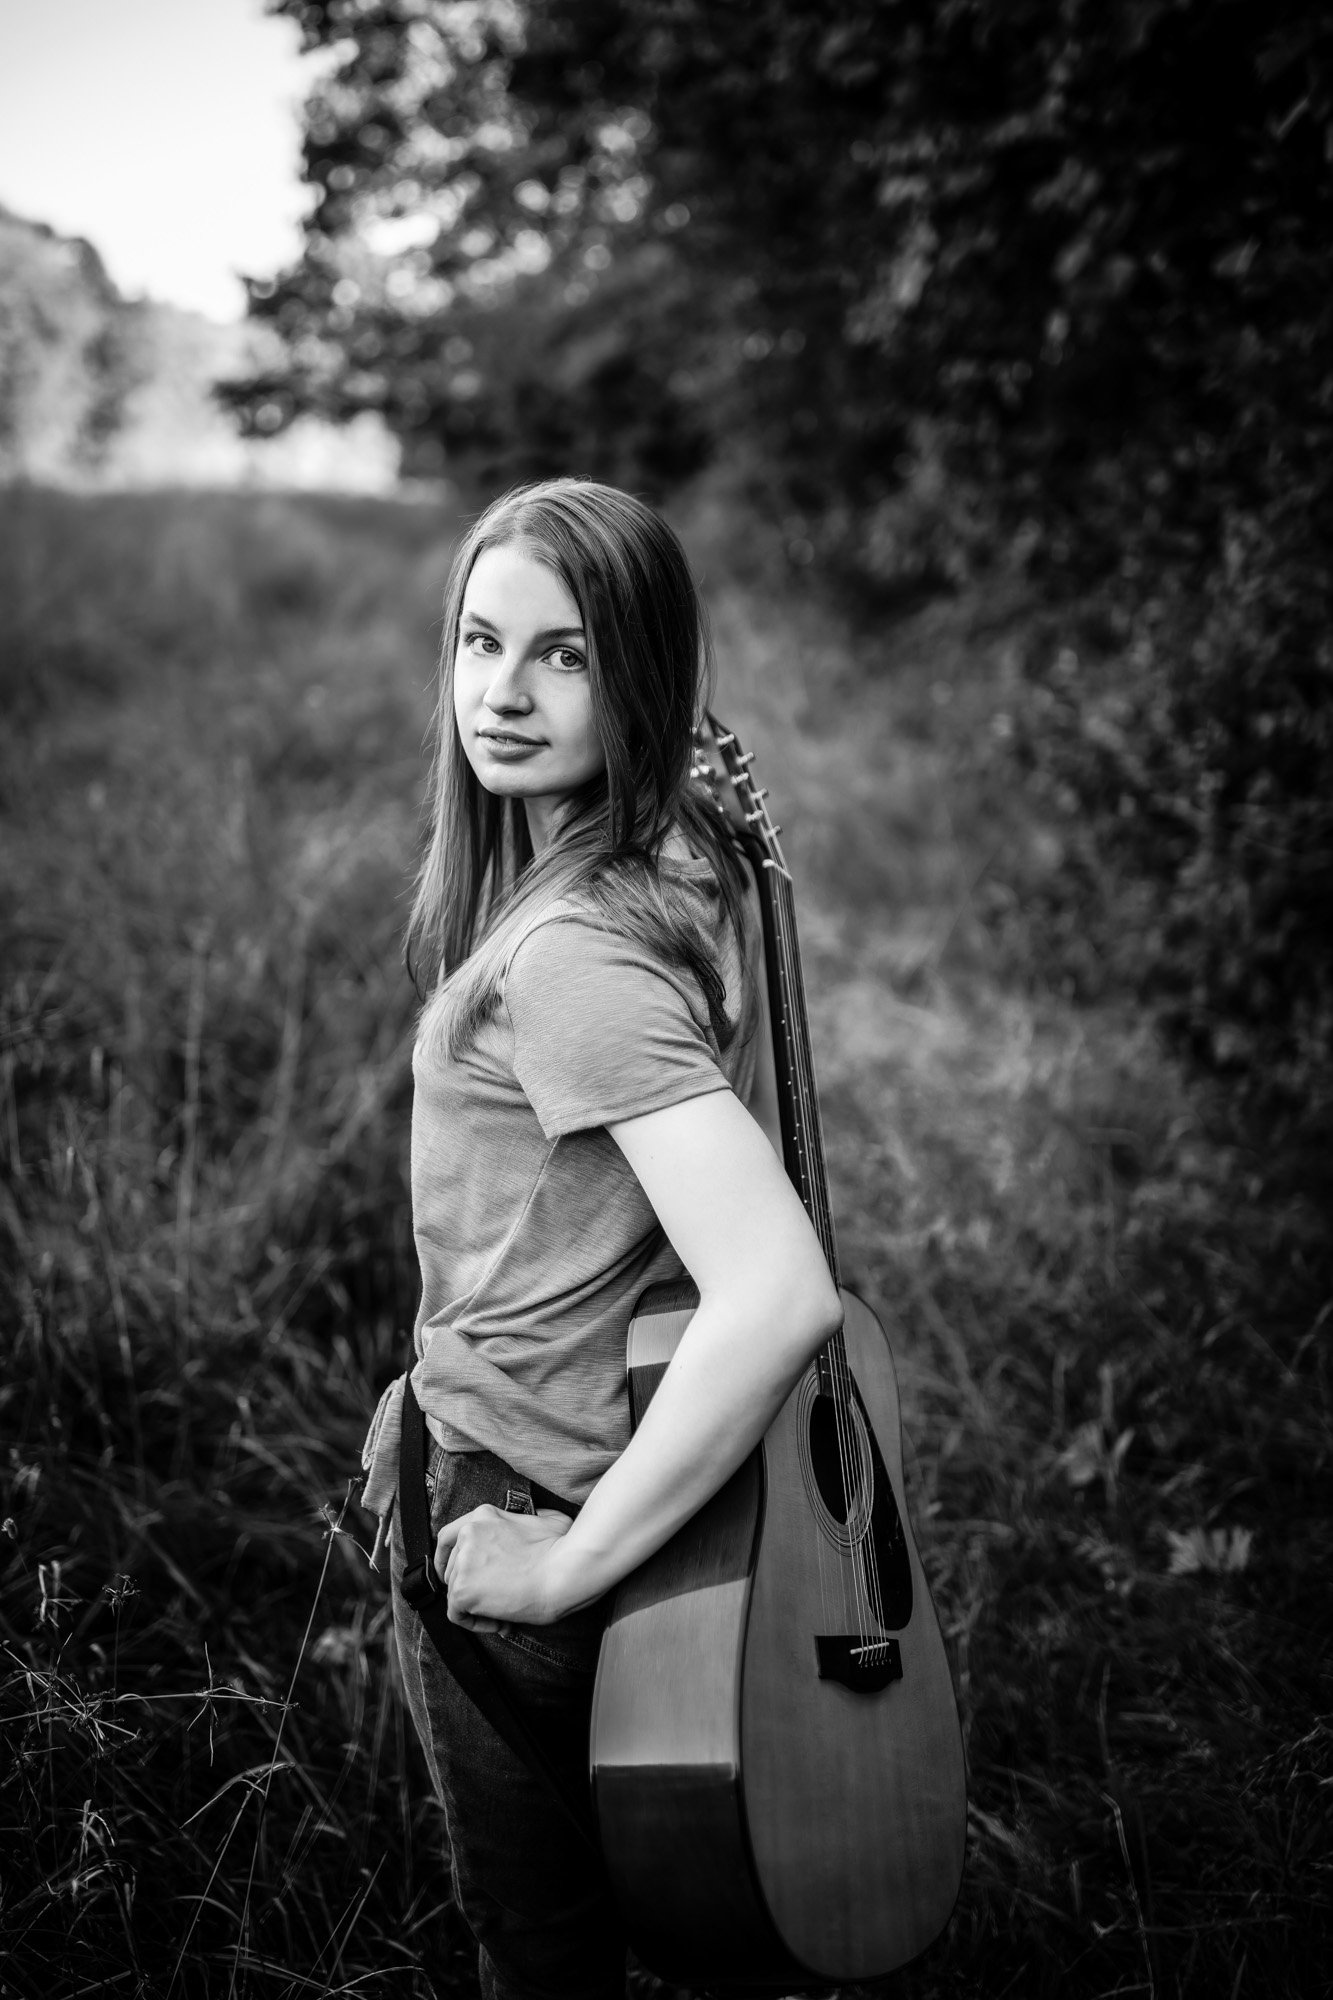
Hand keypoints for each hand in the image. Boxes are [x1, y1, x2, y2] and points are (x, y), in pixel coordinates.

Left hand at [434, 1505, 574, 1630]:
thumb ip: (535, 1516)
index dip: (446, 1558)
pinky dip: (476, 1623)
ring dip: (478, 1607)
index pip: (447, 1536)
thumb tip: (539, 1519)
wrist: (563, 1572)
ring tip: (507, 1612)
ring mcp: (463, 1562)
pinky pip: (457, 1614)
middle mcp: (468, 1534)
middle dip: (473, 1587)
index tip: (450, 1572)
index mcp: (483, 1516)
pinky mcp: (462, 1590)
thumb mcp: (548, 1519)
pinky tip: (501, 1621)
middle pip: (453, 1569)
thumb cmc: (562, 1549)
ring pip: (455, 1592)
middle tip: (498, 1599)